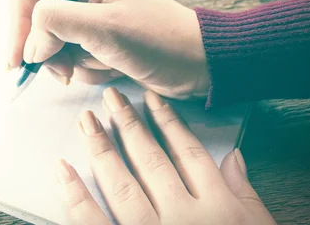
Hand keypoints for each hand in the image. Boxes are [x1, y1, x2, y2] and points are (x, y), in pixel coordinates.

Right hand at [7, 0, 208, 98]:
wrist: (197, 64)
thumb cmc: (160, 39)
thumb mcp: (105, 27)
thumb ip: (56, 23)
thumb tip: (30, 44)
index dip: (17, 17)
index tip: (22, 56)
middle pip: (33, 15)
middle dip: (46, 47)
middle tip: (63, 69)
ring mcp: (88, 16)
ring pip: (50, 40)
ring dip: (68, 61)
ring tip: (99, 65)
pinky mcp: (96, 38)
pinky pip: (69, 55)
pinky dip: (84, 68)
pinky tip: (109, 68)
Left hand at [56, 87, 275, 224]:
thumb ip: (246, 193)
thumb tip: (234, 155)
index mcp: (217, 207)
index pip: (188, 152)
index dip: (169, 122)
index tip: (152, 100)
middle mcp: (184, 215)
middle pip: (151, 160)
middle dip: (129, 125)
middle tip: (111, 97)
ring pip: (122, 183)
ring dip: (101, 148)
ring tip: (86, 121)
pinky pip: (94, 223)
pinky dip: (75, 196)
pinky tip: (63, 171)